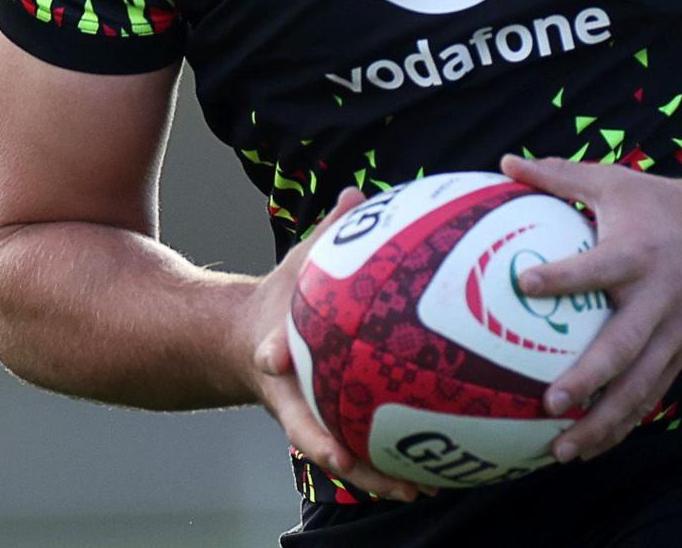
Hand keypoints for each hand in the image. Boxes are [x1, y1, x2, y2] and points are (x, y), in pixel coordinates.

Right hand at [240, 187, 427, 502]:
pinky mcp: (332, 429)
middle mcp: (289, 395)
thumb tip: (355, 190)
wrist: (244, 344)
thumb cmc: (282, 299)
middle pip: (302, 426)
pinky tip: (437, 480)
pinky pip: (365, 453)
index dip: (268, 355)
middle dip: (324, 446)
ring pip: (340, 456)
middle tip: (347, 461)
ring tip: (416, 490)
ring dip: (373, 476)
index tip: (267, 357)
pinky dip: (394, 468)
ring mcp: (309, 418)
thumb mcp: (300, 263)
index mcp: (273, 353)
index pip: (266, 354)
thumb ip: (328, 232)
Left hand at [499, 154, 681, 462]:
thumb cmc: (663, 203)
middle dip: (590, 379)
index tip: (524, 285)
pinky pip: (651, 395)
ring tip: (561, 450)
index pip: (599, 268)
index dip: (564, 277)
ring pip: (641, 386)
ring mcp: (675, 332)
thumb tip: (504, 160)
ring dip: (604, 423)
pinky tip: (588, 448)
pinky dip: (622, 424)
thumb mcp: (615, 181)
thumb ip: (559, 176)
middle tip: (549, 402)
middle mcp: (659, 299)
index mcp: (639, 254)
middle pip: (625, 346)